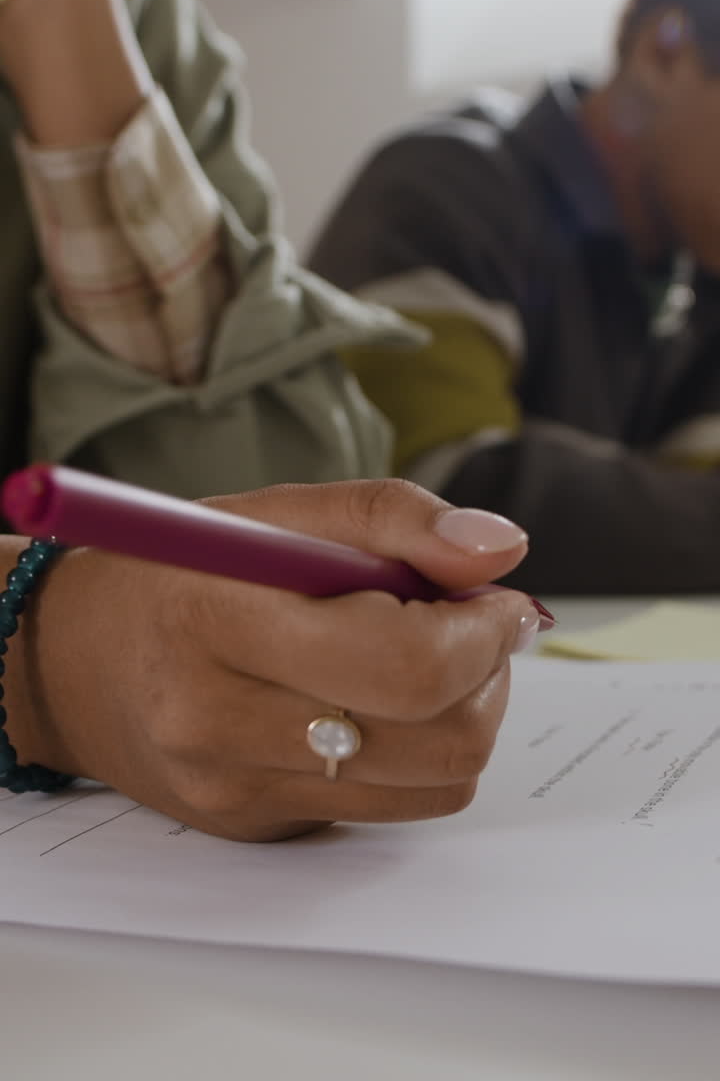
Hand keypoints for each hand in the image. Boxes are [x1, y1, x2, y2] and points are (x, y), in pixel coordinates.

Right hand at [15, 480, 534, 841]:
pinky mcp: (259, 828)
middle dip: (487, 676)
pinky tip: (375, 702)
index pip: (403, 664)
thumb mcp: (278, 513)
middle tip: (468, 625)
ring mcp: (240, 792)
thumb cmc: (183, 570)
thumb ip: (395, 520)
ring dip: (463, 715)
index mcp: (222, 623)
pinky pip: (389, 804)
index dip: (482, 633)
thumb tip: (501, 552)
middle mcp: (223, 726)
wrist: (76, 657)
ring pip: (434, 785)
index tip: (497, 599)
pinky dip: (413, 751)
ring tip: (424, 659)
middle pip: (440, 742)